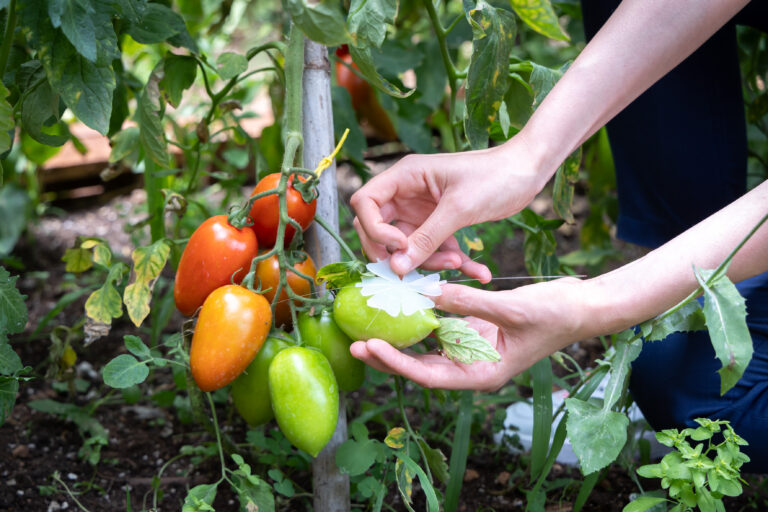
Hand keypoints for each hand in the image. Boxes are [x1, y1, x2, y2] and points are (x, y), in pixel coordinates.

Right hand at [350, 137, 547, 278]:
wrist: (529, 171)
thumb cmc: (496, 176)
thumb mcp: (459, 209)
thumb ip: (427, 239)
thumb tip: (397, 269)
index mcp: (405, 177)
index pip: (365, 202)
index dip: (374, 229)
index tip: (400, 247)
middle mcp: (408, 193)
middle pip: (380, 229)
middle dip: (398, 253)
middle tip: (416, 268)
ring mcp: (423, 210)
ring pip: (408, 246)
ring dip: (430, 260)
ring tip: (459, 260)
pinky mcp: (441, 224)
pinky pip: (435, 249)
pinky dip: (452, 261)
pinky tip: (478, 271)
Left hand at [350, 279, 585, 390]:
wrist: (583, 307)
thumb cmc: (556, 315)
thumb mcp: (512, 308)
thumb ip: (470, 302)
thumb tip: (431, 293)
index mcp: (482, 374)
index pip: (431, 375)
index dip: (399, 363)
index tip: (372, 348)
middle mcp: (472, 365)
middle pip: (421, 365)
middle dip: (389, 356)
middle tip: (355, 342)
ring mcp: (472, 347)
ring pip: (427, 346)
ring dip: (401, 337)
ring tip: (368, 325)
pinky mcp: (474, 328)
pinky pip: (442, 325)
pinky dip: (422, 316)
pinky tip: (402, 304)